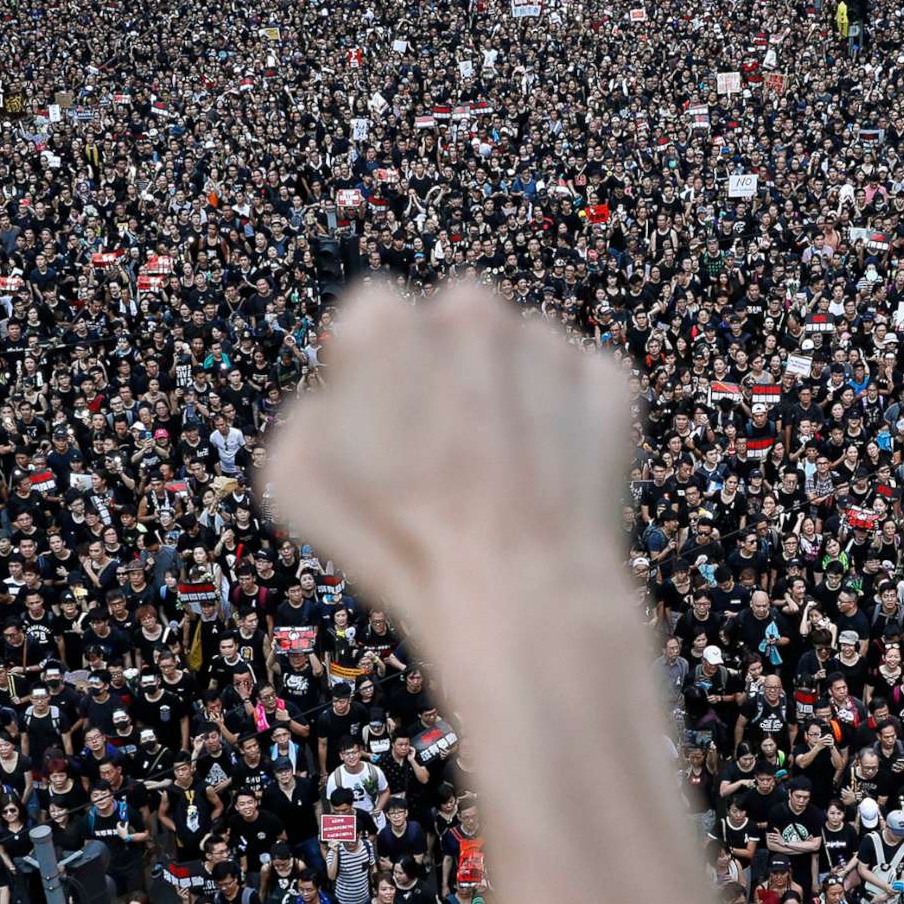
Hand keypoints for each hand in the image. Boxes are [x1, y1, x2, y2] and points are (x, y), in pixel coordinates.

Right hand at [268, 281, 639, 626]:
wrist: (518, 592)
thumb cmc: (398, 541)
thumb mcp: (296, 478)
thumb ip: (307, 414)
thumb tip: (334, 398)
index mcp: (387, 322)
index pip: (374, 319)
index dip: (372, 375)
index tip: (380, 424)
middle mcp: (472, 311)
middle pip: (454, 326)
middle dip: (447, 371)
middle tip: (445, 450)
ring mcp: (547, 344)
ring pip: (520, 354)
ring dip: (509, 394)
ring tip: (499, 475)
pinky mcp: (607, 381)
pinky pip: (579, 387)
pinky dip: (568, 422)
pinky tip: (548, 478)